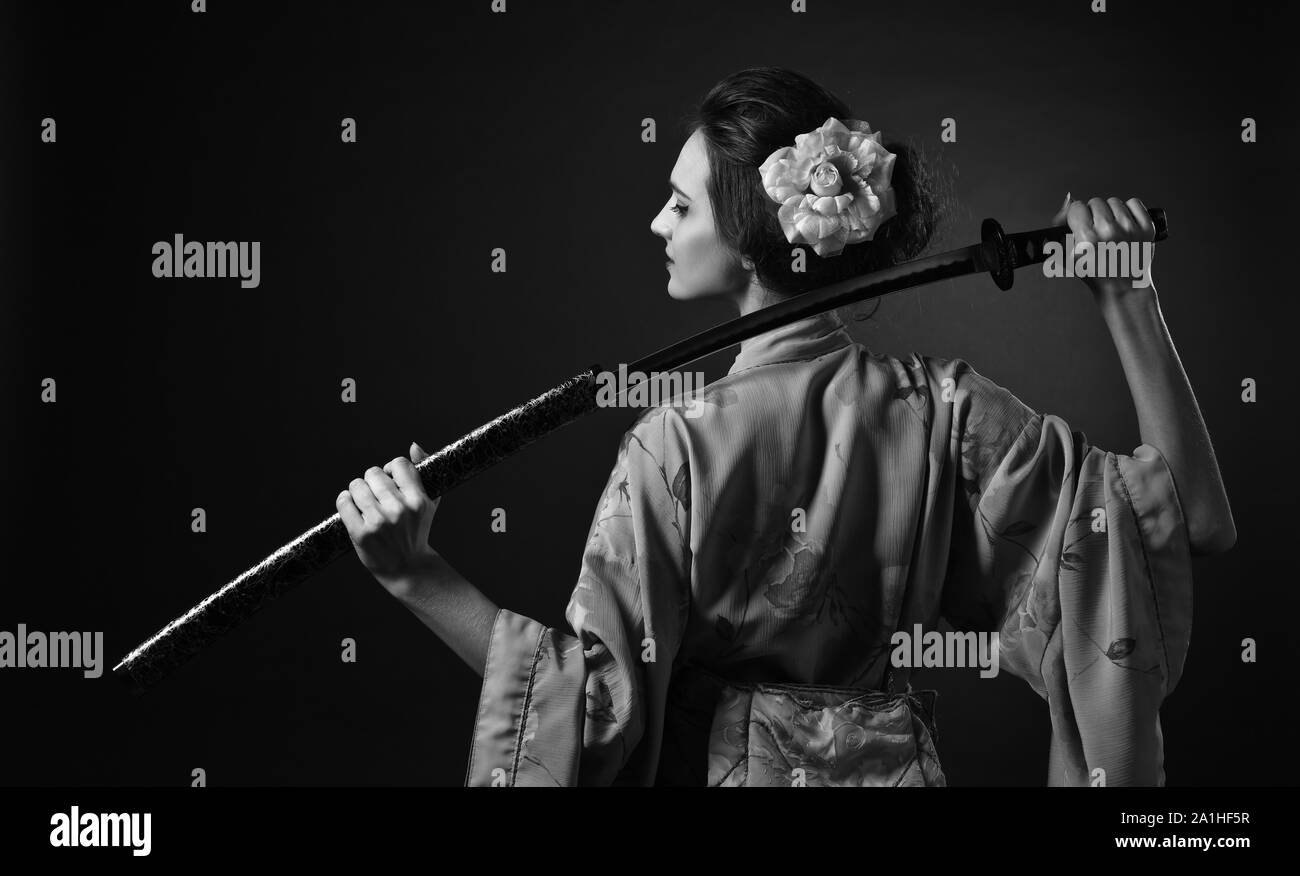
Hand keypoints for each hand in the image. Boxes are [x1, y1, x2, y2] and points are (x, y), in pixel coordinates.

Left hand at [336, 441, 438, 595]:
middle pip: (373, 473)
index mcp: (418, 500)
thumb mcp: (429, 503)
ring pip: (356, 485)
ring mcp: (379, 522)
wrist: (407, 568)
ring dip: (357, 491)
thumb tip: (413, 446)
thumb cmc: (417, 530)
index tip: (390, 480)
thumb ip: (422, 472)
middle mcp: (399, 510)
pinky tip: (352, 507)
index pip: (398, 464)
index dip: (392, 469)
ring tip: (364, 502)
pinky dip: (344, 501)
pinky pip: (343, 502)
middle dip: (372, 481)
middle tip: (376, 495)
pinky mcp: (360, 533)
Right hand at [1050, 193, 1157, 303]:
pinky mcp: (1146, 228)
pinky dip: (1129, 210)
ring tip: (1111, 228)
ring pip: (1114, 201)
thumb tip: (1068, 198)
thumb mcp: (1069, 256)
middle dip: (1093, 214)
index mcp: (1087, 239)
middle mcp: (1109, 232)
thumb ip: (1062, 228)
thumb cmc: (1096, 274)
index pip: (1076, 207)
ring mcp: (1130, 229)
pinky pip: (1134, 203)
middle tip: (1096, 230)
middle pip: (1095, 202)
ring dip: (1110, 212)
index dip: (1076, 216)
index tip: (1079, 224)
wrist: (1123, 288)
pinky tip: (1125, 223)